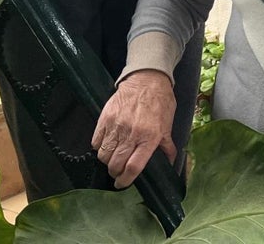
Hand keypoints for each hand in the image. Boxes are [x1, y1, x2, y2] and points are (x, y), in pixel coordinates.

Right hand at [92, 69, 176, 188]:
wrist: (147, 79)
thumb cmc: (160, 102)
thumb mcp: (168, 124)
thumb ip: (167, 145)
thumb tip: (168, 163)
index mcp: (149, 137)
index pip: (133, 167)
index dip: (126, 180)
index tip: (123, 184)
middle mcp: (131, 134)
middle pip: (115, 164)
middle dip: (115, 173)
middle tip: (118, 172)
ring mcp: (116, 126)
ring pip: (103, 155)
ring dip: (107, 161)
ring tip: (112, 158)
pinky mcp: (105, 119)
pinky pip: (95, 141)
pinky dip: (99, 147)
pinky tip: (106, 145)